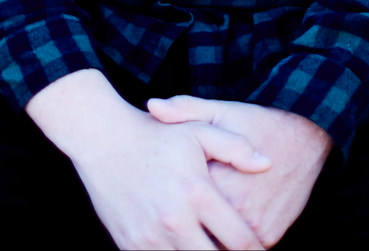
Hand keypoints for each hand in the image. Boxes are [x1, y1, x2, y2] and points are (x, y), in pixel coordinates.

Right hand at [27, 68, 271, 248]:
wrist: (101, 138)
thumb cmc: (155, 134)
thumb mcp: (199, 129)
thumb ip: (236, 147)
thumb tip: (268, 164)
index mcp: (196, 192)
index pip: (240, 240)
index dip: (256, 250)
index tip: (259, 248)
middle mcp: (174, 219)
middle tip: (237, 250)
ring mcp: (149, 236)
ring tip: (210, 246)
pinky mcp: (130, 245)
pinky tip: (184, 246)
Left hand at [147, 96, 333, 248]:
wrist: (306, 138)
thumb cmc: (257, 123)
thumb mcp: (219, 112)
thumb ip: (184, 110)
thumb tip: (152, 106)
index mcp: (216, 179)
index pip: (180, 203)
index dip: (169, 201)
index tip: (162, 197)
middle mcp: (236, 207)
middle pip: (198, 229)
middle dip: (187, 227)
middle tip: (178, 218)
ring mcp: (255, 226)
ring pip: (218, 245)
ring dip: (207, 236)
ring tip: (195, 224)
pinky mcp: (269, 237)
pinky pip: (239, 249)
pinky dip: (227, 242)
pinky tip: (217, 230)